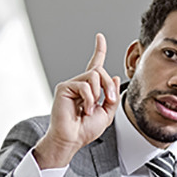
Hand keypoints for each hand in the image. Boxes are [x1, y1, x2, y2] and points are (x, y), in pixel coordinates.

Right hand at [34, 34, 120, 168]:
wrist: (72, 139)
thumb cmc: (85, 129)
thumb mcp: (106, 113)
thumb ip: (111, 95)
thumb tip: (112, 76)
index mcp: (89, 89)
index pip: (95, 65)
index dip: (99, 50)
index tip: (100, 37)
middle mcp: (79, 84)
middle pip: (99, 71)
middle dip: (108, 86)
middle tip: (108, 100)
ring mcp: (71, 85)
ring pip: (93, 75)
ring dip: (98, 93)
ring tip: (91, 108)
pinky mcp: (64, 88)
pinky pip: (84, 85)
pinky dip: (89, 98)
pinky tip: (84, 109)